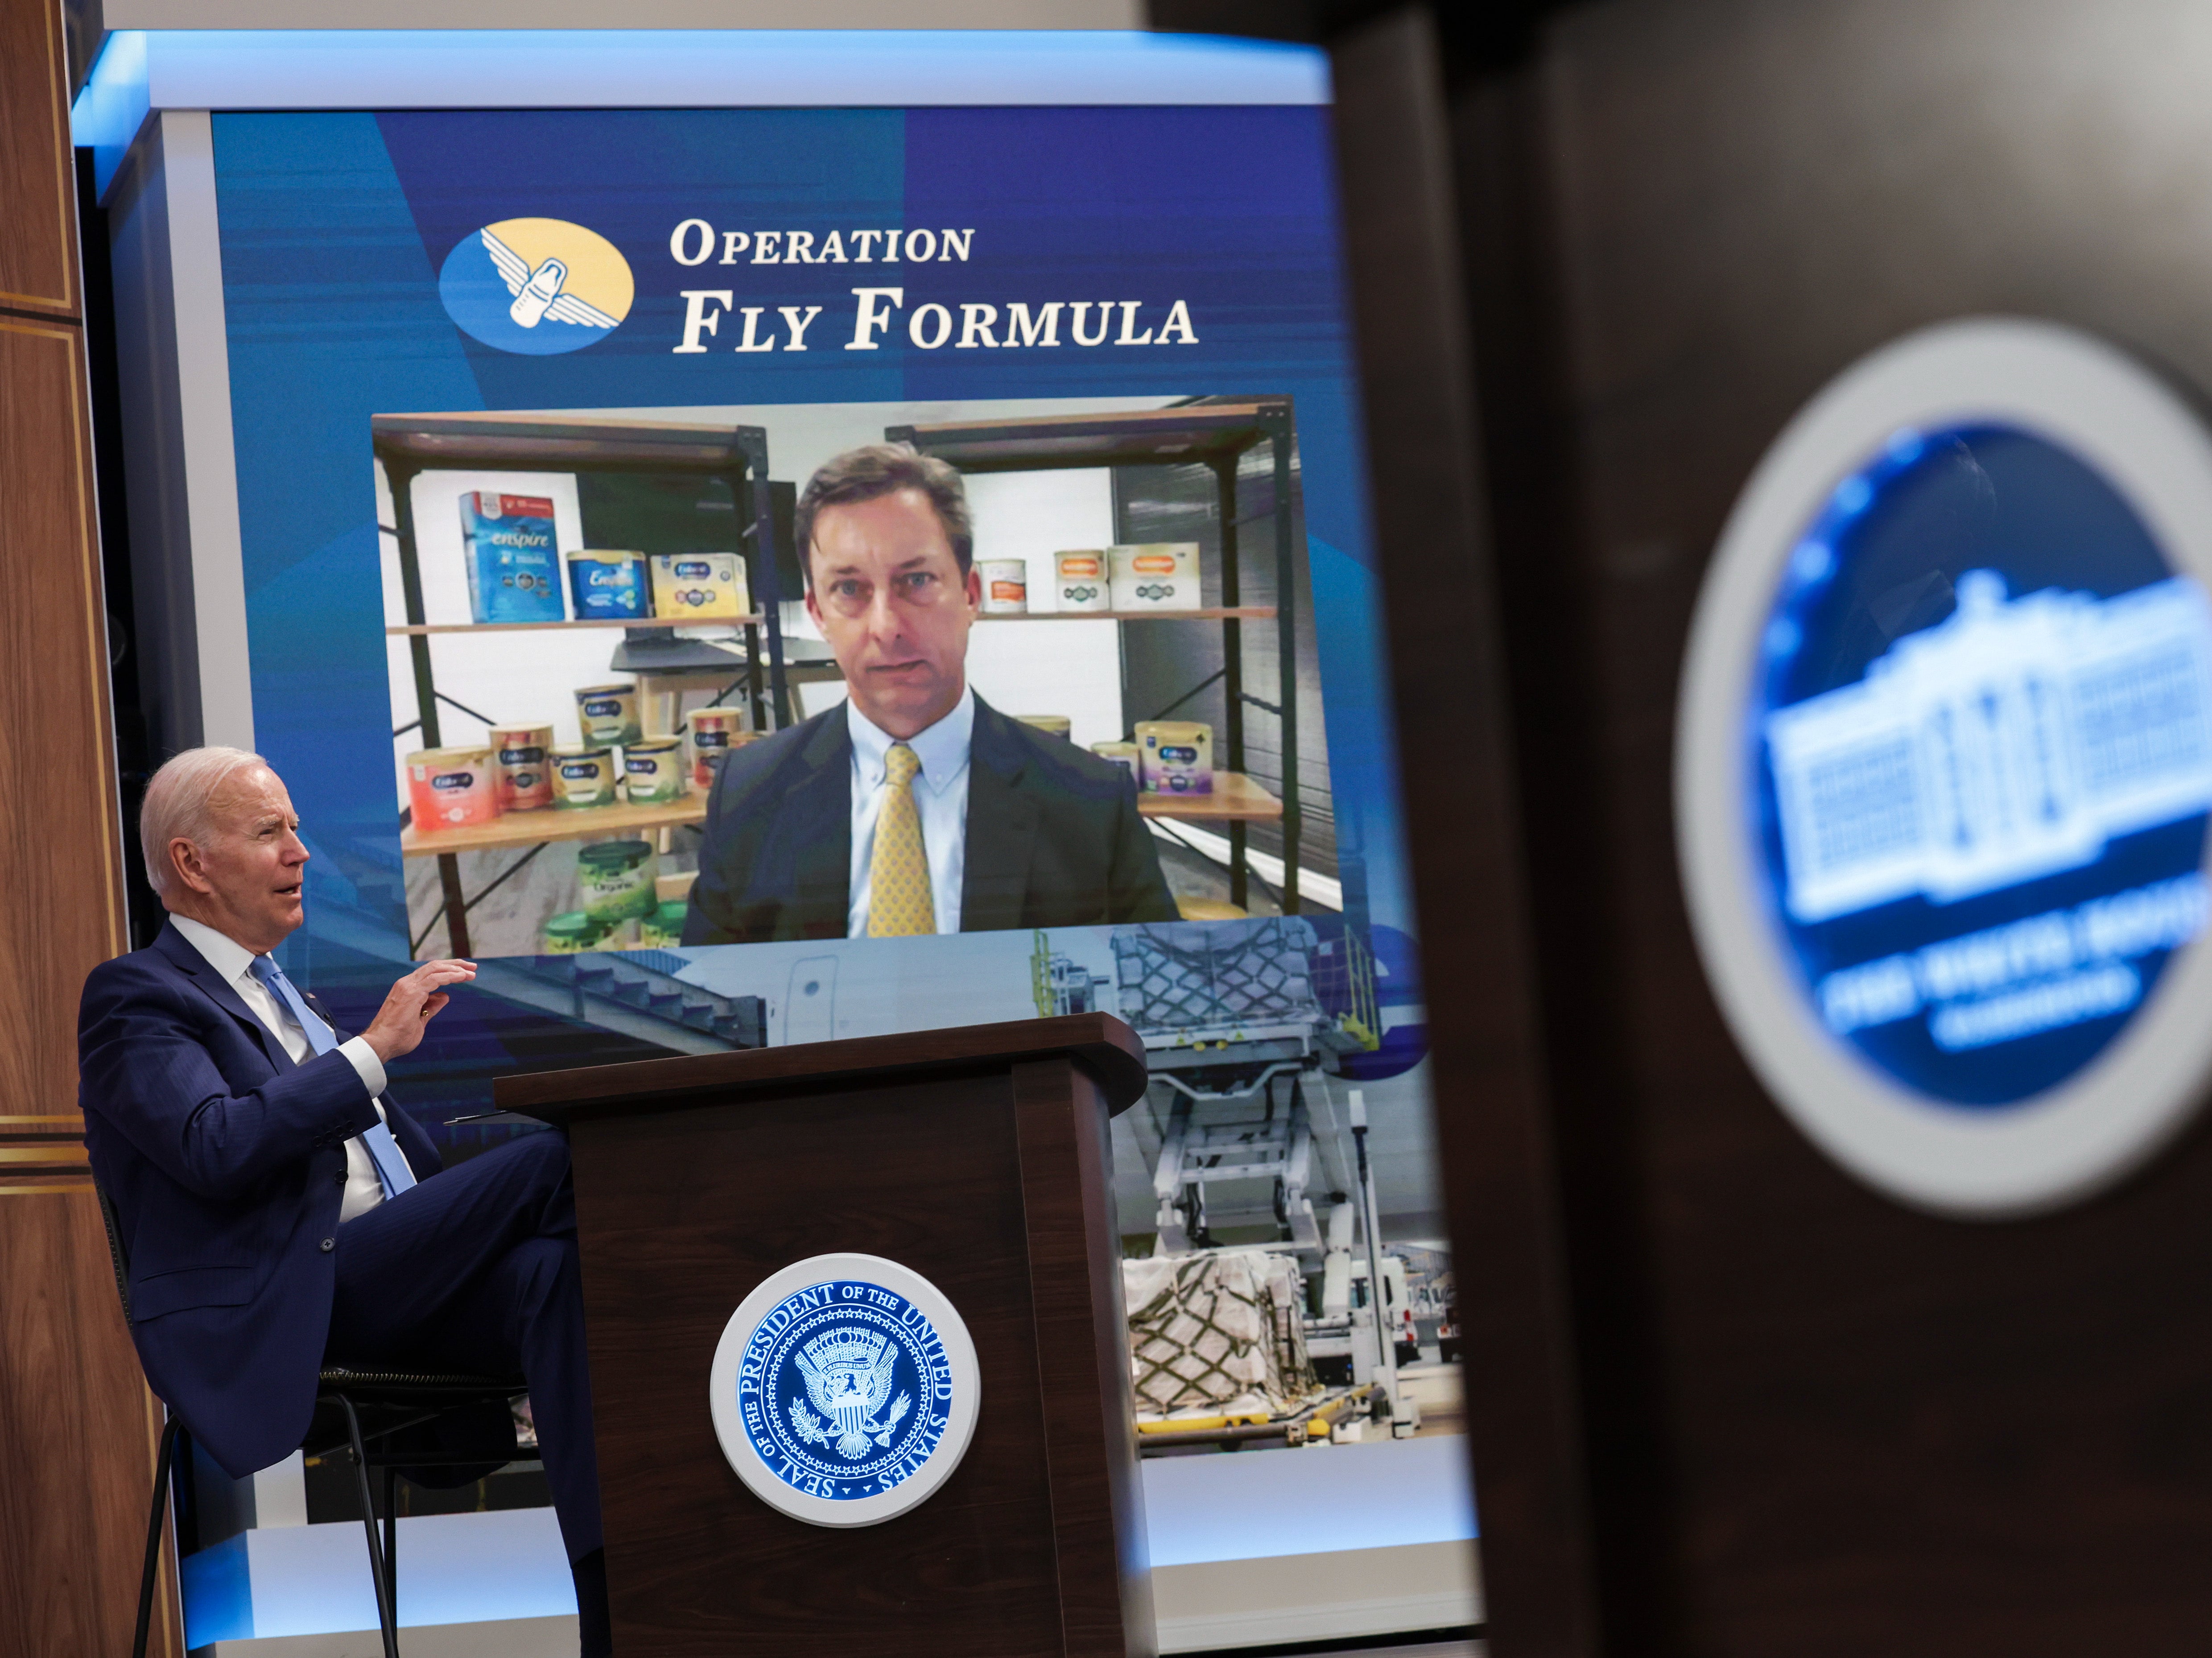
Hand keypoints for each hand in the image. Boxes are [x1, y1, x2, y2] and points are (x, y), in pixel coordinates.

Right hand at [360, 959, 474, 1063]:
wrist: (380, 1044)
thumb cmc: (397, 1037)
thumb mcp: (420, 1020)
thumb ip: (431, 1007)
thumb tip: (444, 997)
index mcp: (406, 988)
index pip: (430, 972)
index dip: (449, 970)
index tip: (465, 974)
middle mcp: (406, 983)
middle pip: (434, 966)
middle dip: (455, 965)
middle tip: (473, 967)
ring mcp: (407, 986)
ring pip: (435, 968)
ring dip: (456, 969)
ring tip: (471, 972)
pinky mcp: (412, 992)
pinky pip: (435, 979)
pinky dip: (450, 976)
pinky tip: (462, 977)